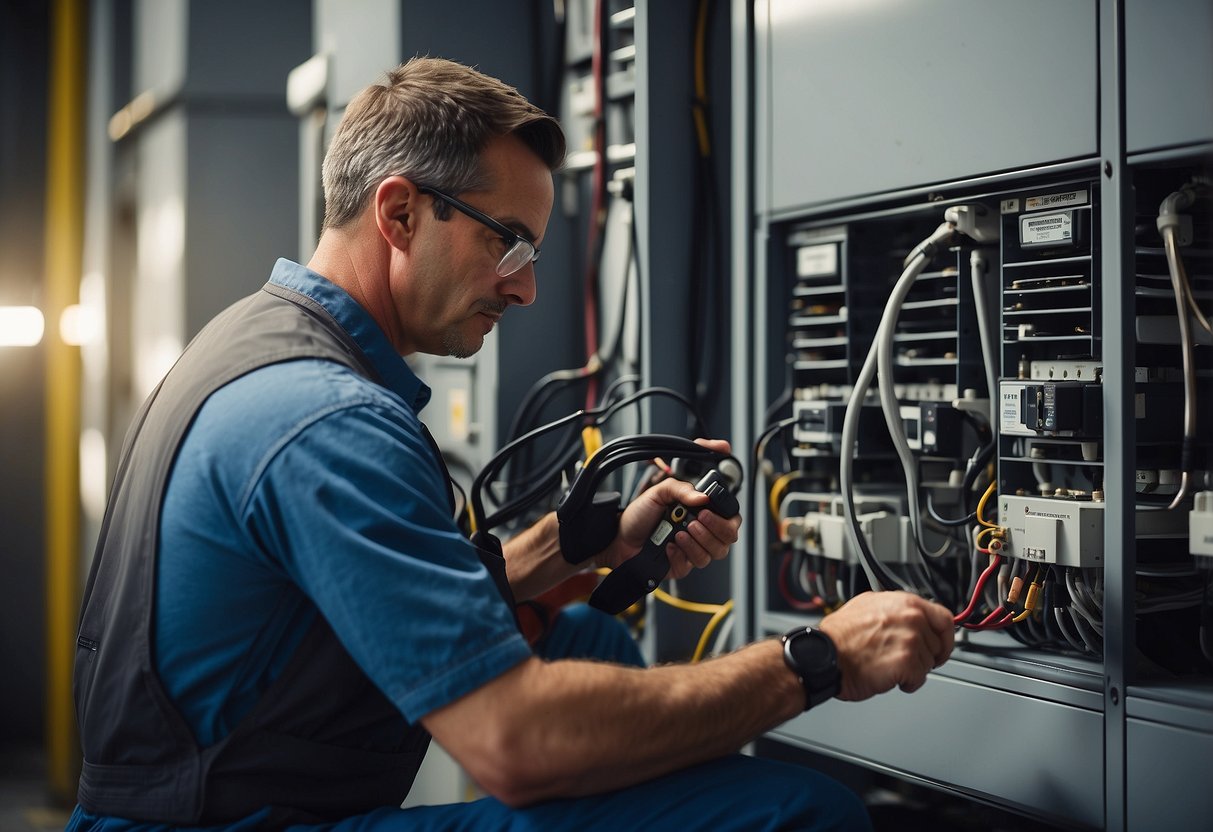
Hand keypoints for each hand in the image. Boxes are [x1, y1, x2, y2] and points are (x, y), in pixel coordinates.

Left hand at [594, 439, 741, 578]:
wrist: (618, 537)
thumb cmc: (639, 515)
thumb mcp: (659, 493)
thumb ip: (681, 490)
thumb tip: (704, 497)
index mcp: (700, 514)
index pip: (730, 520)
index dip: (726, 519)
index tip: (708, 512)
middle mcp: (700, 533)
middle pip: (727, 540)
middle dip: (714, 530)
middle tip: (695, 521)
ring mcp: (691, 551)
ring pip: (713, 554)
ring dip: (698, 542)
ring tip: (679, 533)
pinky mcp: (681, 567)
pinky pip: (691, 565)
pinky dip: (680, 555)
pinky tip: (668, 547)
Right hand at [818, 591, 953, 700]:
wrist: (825, 655)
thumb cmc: (839, 636)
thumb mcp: (866, 605)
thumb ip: (893, 608)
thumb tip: (908, 615)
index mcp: (904, 602)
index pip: (944, 618)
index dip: (945, 636)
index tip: (941, 645)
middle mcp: (911, 618)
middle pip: (937, 643)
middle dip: (924, 655)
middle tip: (908, 660)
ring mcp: (911, 639)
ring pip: (929, 663)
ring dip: (913, 669)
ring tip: (890, 666)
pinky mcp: (907, 662)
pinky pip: (920, 679)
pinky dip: (908, 683)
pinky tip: (891, 677)